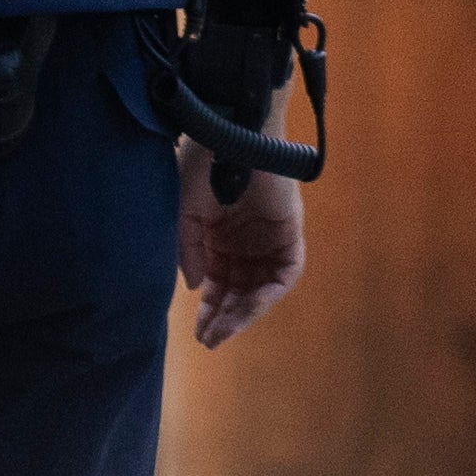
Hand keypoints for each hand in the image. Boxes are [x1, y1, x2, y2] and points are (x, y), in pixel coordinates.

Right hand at [179, 165, 306, 346]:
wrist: (231, 133)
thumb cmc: (203, 167)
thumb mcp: (184, 215)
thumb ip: (187, 251)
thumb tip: (194, 287)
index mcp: (219, 238)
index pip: (217, 285)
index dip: (209, 311)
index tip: (198, 334)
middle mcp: (245, 242)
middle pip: (238, 291)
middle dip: (224, 318)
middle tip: (209, 341)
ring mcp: (269, 238)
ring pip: (261, 288)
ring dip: (244, 312)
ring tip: (224, 331)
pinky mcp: (290, 232)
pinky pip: (285, 272)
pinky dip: (268, 293)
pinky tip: (247, 308)